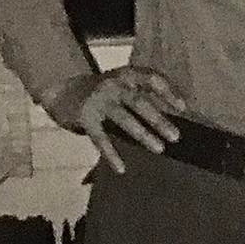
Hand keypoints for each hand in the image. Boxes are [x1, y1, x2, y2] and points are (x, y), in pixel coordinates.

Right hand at [37, 65, 186, 172]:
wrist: (62, 91)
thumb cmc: (102, 93)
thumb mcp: (122, 86)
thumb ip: (142, 95)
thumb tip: (175, 115)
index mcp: (125, 75)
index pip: (151, 78)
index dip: (168, 91)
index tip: (182, 108)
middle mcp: (113, 84)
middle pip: (139, 101)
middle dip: (159, 119)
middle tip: (176, 136)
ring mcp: (98, 100)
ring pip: (124, 119)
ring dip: (143, 134)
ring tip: (159, 149)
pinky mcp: (85, 116)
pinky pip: (100, 138)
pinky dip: (111, 154)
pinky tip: (121, 168)